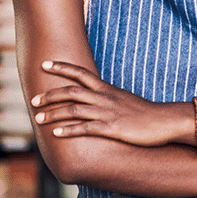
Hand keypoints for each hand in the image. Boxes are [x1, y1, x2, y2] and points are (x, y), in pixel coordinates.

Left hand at [31, 61, 168, 145]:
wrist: (163, 121)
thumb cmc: (144, 112)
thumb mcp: (123, 100)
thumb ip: (107, 98)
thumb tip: (94, 99)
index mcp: (106, 89)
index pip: (80, 73)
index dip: (61, 67)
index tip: (44, 64)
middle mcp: (104, 98)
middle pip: (71, 91)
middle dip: (50, 95)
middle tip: (33, 100)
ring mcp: (106, 112)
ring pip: (74, 109)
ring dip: (53, 114)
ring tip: (38, 118)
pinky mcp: (111, 128)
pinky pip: (85, 128)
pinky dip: (68, 130)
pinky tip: (56, 134)